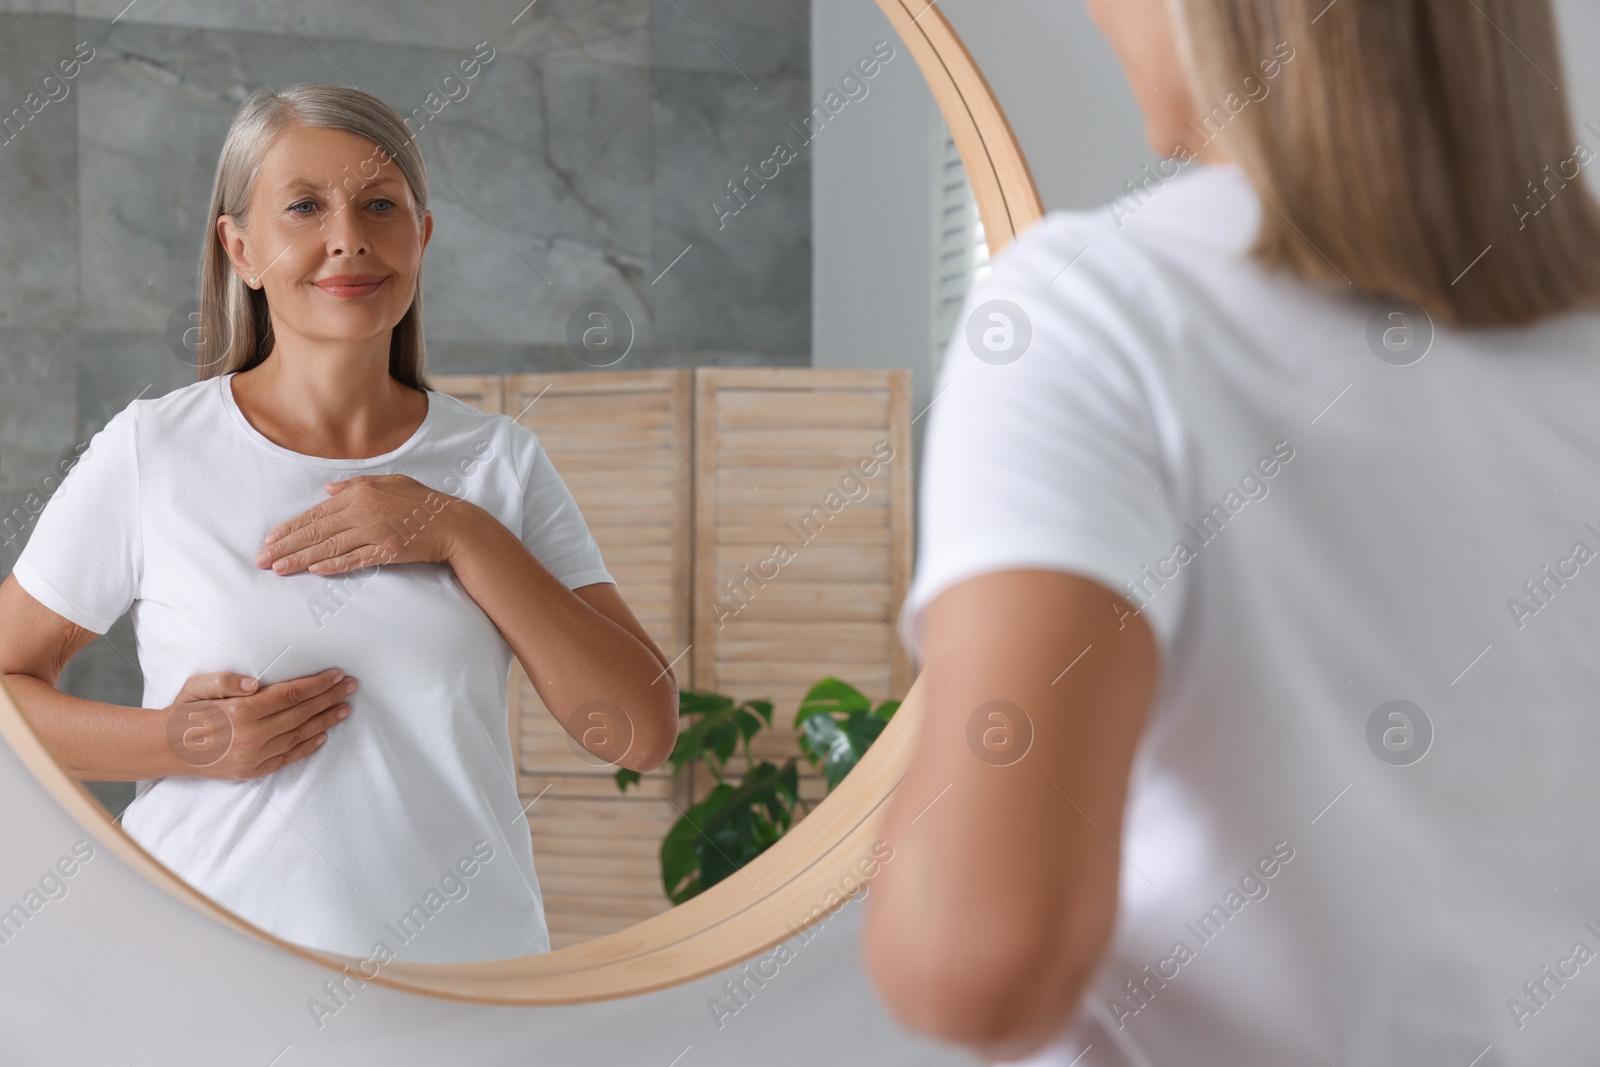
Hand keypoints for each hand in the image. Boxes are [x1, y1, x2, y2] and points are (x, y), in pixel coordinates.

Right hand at [162, 668, 357, 779]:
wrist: (165, 748)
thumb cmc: (184, 711)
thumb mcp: (198, 686)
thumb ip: (226, 681)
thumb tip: (257, 683)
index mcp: (241, 712)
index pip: (291, 695)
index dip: (318, 684)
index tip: (337, 675)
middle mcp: (252, 736)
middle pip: (301, 713)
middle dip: (330, 698)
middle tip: (351, 687)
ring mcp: (254, 756)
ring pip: (299, 735)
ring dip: (326, 721)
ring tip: (345, 709)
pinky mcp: (252, 771)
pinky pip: (288, 758)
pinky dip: (308, 746)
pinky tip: (323, 735)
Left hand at [254, 474, 468, 576]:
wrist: (452, 523)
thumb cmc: (422, 502)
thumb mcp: (390, 482)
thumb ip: (356, 485)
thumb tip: (327, 489)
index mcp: (360, 493)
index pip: (316, 513)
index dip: (290, 527)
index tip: (270, 539)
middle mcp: (363, 511)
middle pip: (316, 531)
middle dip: (286, 546)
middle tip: (262, 559)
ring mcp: (375, 531)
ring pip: (330, 547)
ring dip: (301, 559)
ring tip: (279, 568)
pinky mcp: (387, 550)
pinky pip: (355, 559)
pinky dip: (335, 565)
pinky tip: (315, 571)